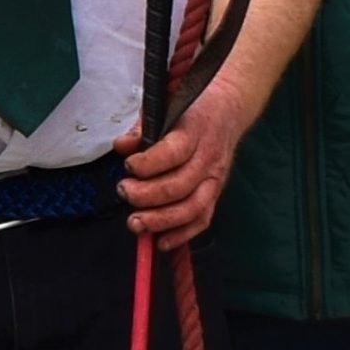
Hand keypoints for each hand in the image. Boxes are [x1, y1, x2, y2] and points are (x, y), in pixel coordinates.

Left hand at [118, 74, 256, 249]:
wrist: (228, 109)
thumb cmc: (189, 110)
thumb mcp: (165, 108)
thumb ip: (141, 129)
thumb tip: (122, 146)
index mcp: (194, 131)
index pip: (173, 153)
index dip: (148, 164)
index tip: (128, 166)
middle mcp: (207, 158)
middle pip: (180, 185)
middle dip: (146, 194)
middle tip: (123, 191)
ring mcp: (214, 178)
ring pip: (192, 207)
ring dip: (161, 220)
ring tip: (135, 223)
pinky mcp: (216, 193)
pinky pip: (203, 219)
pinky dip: (182, 234)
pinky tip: (161, 242)